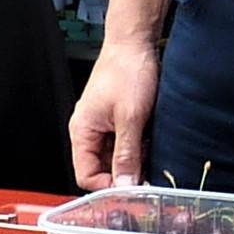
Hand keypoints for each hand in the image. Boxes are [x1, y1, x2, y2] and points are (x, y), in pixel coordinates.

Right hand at [69, 38, 159, 189]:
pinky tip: (150, 141)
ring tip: (149, 152)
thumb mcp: (130, 117)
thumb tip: (125, 185)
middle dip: (124, 174)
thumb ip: (127, 154)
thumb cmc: (126, 69)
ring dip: (134, 161)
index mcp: (82, 131)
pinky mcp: (118, 121)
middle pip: (102, 169)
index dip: (107, 187)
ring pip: (117, 159)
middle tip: (146, 176)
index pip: (85, 176)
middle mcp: (89, 130)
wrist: (135, 43)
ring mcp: (104, 126)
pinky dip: (139, 149)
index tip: (130, 189)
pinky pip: (126, 145)